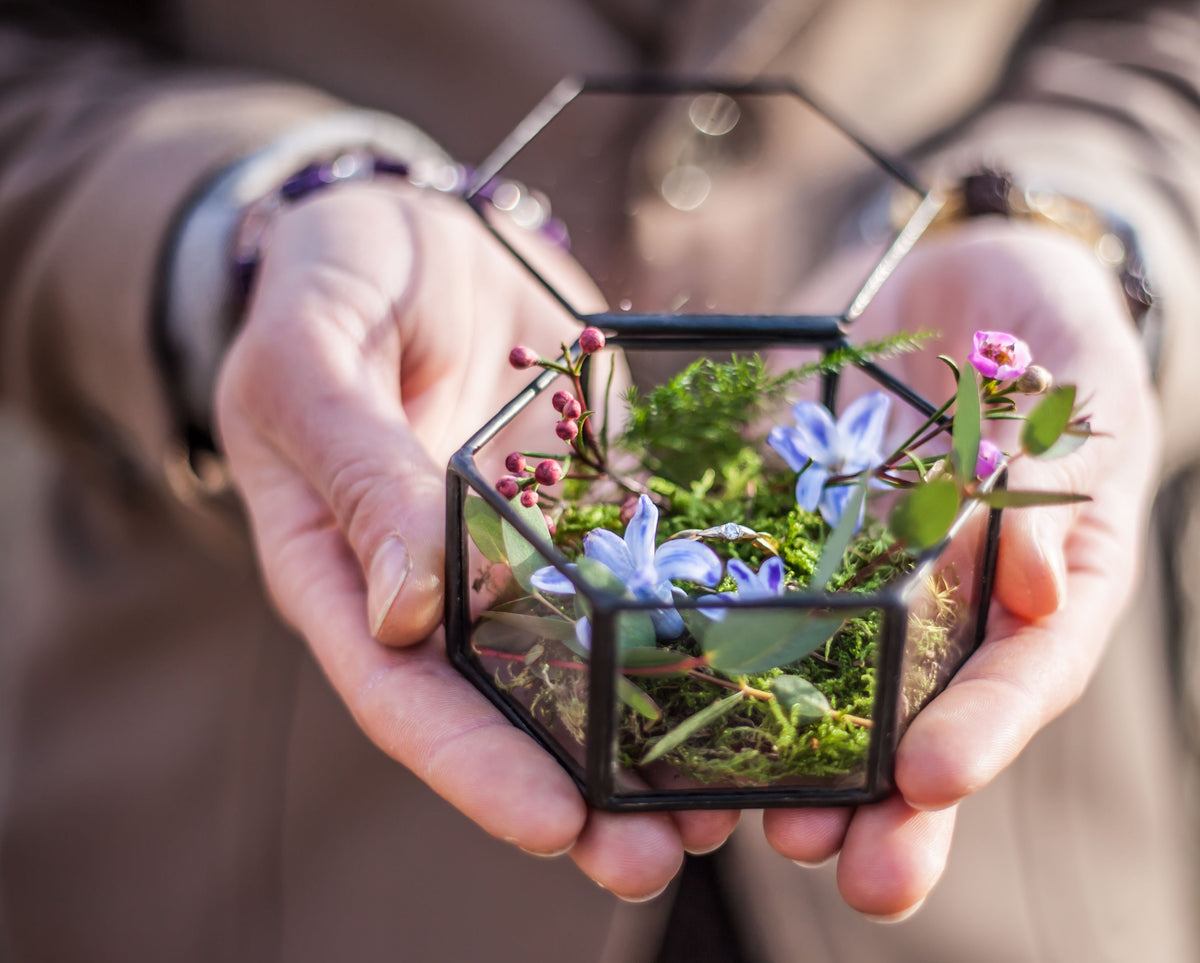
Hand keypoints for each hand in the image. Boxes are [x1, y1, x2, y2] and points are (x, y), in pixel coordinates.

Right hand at [215, 181, 736, 899]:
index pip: (404, 696)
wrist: (419, 228)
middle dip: (583, 789)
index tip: (550, 822)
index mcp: (345, 574)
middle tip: (659, 853)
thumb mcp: (316, 355)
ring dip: (658, 735)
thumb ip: (356, 470)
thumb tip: (411, 607)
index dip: (473, 767)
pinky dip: (703, 626)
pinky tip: (766, 668)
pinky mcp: (600, 506)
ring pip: (593, 663)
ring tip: (735, 802)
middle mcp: (445, 587)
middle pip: (508, 710)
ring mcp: (529, 551)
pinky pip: (655, 571)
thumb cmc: (335, 280)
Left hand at [763, 220, 1161, 916]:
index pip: (1025, 676)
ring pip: (835, 691)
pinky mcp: (800, 543)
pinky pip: (761, 602)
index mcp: (1048, 593)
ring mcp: (874, 585)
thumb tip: (1046, 589)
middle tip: (839, 865)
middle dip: (885, 807)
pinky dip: (719, 653)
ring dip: (794, 762)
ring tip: (744, 822)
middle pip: (928, 727)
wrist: (972, 281)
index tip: (930, 781)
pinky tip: (667, 697)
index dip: (983, 732)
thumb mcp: (1086, 391)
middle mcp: (956, 613)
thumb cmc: (1057, 335)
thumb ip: (1070, 479)